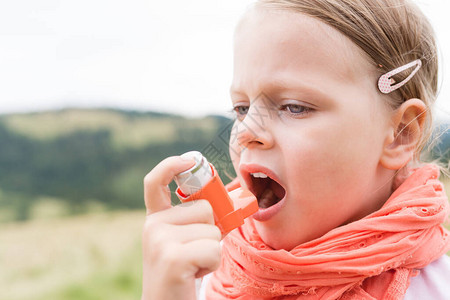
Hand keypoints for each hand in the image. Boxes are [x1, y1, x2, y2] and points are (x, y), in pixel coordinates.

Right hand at [141, 156, 221, 299]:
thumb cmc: (186, 270)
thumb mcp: (192, 239)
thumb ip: (207, 217)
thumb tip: (239, 196)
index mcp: (156, 218)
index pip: (154, 182)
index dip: (170, 166)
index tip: (188, 160)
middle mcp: (153, 226)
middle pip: (204, 208)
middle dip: (212, 230)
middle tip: (198, 251)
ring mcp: (160, 242)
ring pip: (212, 230)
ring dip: (212, 250)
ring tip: (195, 264)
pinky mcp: (172, 259)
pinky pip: (213, 249)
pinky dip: (212, 263)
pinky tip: (194, 273)